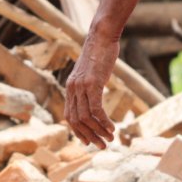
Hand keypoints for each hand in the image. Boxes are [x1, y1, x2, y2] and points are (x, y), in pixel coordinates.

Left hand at [65, 28, 122, 147]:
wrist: (101, 36)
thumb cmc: (99, 54)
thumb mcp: (90, 73)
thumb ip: (88, 86)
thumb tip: (93, 96)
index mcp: (71, 87)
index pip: (69, 116)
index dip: (78, 131)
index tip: (88, 141)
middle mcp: (73, 88)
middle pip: (76, 121)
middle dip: (89, 136)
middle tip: (102, 146)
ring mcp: (81, 86)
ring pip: (86, 118)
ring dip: (99, 132)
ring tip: (110, 139)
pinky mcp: (93, 84)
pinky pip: (96, 109)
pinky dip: (104, 122)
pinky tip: (113, 128)